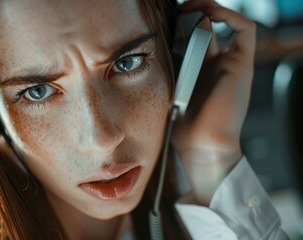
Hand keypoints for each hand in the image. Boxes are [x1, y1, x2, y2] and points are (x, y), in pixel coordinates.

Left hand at [171, 0, 255, 204]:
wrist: (202, 146)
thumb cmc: (183, 127)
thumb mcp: (169, 91)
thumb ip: (168, 72)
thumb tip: (151, 51)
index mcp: (202, 71)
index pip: (197, 38)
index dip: (184, 24)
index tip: (165, 19)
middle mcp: (219, 65)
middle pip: (211, 26)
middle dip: (194, 12)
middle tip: (176, 9)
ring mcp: (232, 64)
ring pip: (229, 22)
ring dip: (209, 8)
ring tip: (189, 6)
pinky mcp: (242, 65)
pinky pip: (246, 30)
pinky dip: (229, 16)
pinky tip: (208, 14)